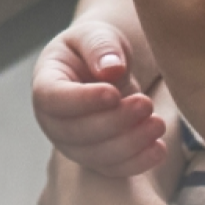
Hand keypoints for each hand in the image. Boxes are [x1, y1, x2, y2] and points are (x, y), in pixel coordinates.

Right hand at [33, 17, 170, 176]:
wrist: (106, 69)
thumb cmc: (96, 49)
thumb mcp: (96, 35)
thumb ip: (101, 46)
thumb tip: (111, 69)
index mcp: (45, 84)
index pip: (53, 99)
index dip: (82, 100)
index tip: (114, 92)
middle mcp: (53, 121)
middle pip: (76, 132)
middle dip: (114, 122)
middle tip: (145, 104)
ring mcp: (73, 145)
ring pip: (96, 155)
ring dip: (130, 143)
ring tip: (158, 123)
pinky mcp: (96, 159)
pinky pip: (114, 169)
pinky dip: (138, 163)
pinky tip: (159, 148)